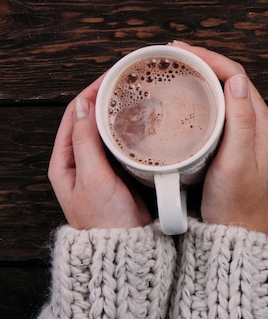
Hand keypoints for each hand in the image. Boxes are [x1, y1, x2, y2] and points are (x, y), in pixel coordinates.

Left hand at [48, 75, 151, 228]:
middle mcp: (81, 161)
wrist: (126, 248)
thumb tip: (82, 106)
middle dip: (107, 96)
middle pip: (90, 118)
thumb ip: (85, 141)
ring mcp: (101, 166)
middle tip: (128, 80)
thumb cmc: (105, 219)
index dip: (91, 91)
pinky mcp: (120, 172)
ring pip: (107, 128)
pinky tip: (145, 121)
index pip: (74, 114)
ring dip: (119, 110)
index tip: (111, 76)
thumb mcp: (91, 177)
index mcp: (65, 161)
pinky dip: (131, 127)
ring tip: (137, 94)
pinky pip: (123, 142)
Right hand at [171, 41, 267, 234]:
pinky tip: (189, 98)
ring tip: (179, 68)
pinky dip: (205, 97)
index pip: (238, 77)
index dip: (211, 59)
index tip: (183, 51)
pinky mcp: (236, 146)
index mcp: (263, 125)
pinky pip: (223, 111)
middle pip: (233, 81)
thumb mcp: (237, 162)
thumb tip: (237, 80)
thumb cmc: (236, 204)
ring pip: (227, 95)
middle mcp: (260, 126)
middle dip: (205, 62)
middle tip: (175, 55)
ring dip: (205, 77)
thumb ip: (242, 121)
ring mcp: (249, 136)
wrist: (236, 235)